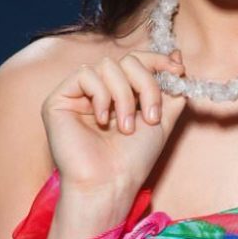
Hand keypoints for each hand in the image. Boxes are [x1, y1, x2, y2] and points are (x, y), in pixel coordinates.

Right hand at [41, 48, 187, 195]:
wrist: (110, 182)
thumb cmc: (133, 159)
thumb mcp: (162, 119)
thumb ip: (171, 90)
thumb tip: (177, 56)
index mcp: (122, 93)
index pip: (138, 61)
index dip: (158, 60)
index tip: (178, 69)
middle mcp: (100, 91)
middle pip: (127, 60)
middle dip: (146, 84)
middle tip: (151, 117)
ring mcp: (78, 94)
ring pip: (108, 66)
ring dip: (125, 96)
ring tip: (126, 127)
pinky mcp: (59, 99)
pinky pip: (85, 75)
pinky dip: (101, 95)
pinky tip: (103, 120)